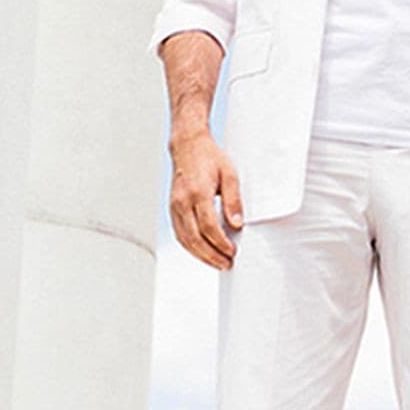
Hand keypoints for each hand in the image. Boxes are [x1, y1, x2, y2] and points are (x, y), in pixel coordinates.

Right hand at [168, 130, 243, 269]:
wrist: (188, 146)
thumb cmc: (210, 158)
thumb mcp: (230, 174)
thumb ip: (234, 200)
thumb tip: (237, 224)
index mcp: (198, 192)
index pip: (208, 226)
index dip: (221, 242)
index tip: (232, 251)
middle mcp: (182, 201)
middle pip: (194, 238)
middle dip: (211, 255)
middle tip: (227, 264)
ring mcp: (174, 206)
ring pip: (184, 239)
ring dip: (200, 255)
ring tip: (217, 263)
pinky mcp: (172, 209)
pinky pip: (179, 234)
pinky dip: (191, 247)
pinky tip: (203, 252)